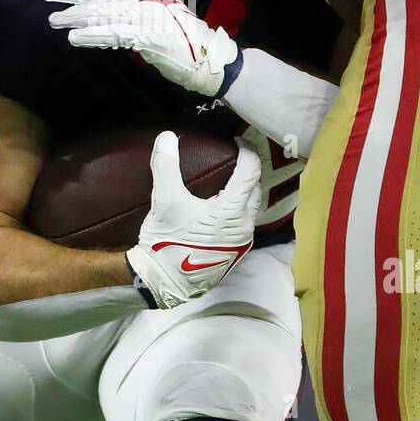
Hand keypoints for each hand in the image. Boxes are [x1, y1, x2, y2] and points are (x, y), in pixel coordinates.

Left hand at [43, 0, 241, 98]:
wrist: (211, 60)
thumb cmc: (182, 42)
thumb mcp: (155, 19)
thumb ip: (131, 12)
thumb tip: (100, 10)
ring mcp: (150, 16)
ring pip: (105, 12)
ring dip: (77, 16)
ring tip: (55, 20)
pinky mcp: (151, 36)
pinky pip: (116, 34)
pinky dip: (95, 35)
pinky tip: (76, 37)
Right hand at [126, 131, 259, 309]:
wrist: (164, 283)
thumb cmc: (166, 242)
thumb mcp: (164, 201)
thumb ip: (166, 166)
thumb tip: (167, 137)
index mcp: (232, 211)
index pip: (250, 171)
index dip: (247, 151)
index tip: (237, 141)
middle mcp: (244, 226)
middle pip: (255, 189)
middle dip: (248, 171)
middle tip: (234, 158)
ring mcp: (242, 242)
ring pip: (251, 208)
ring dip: (243, 193)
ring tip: (225, 182)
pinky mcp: (235, 253)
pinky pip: (244, 224)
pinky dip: (237, 210)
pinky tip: (219, 209)